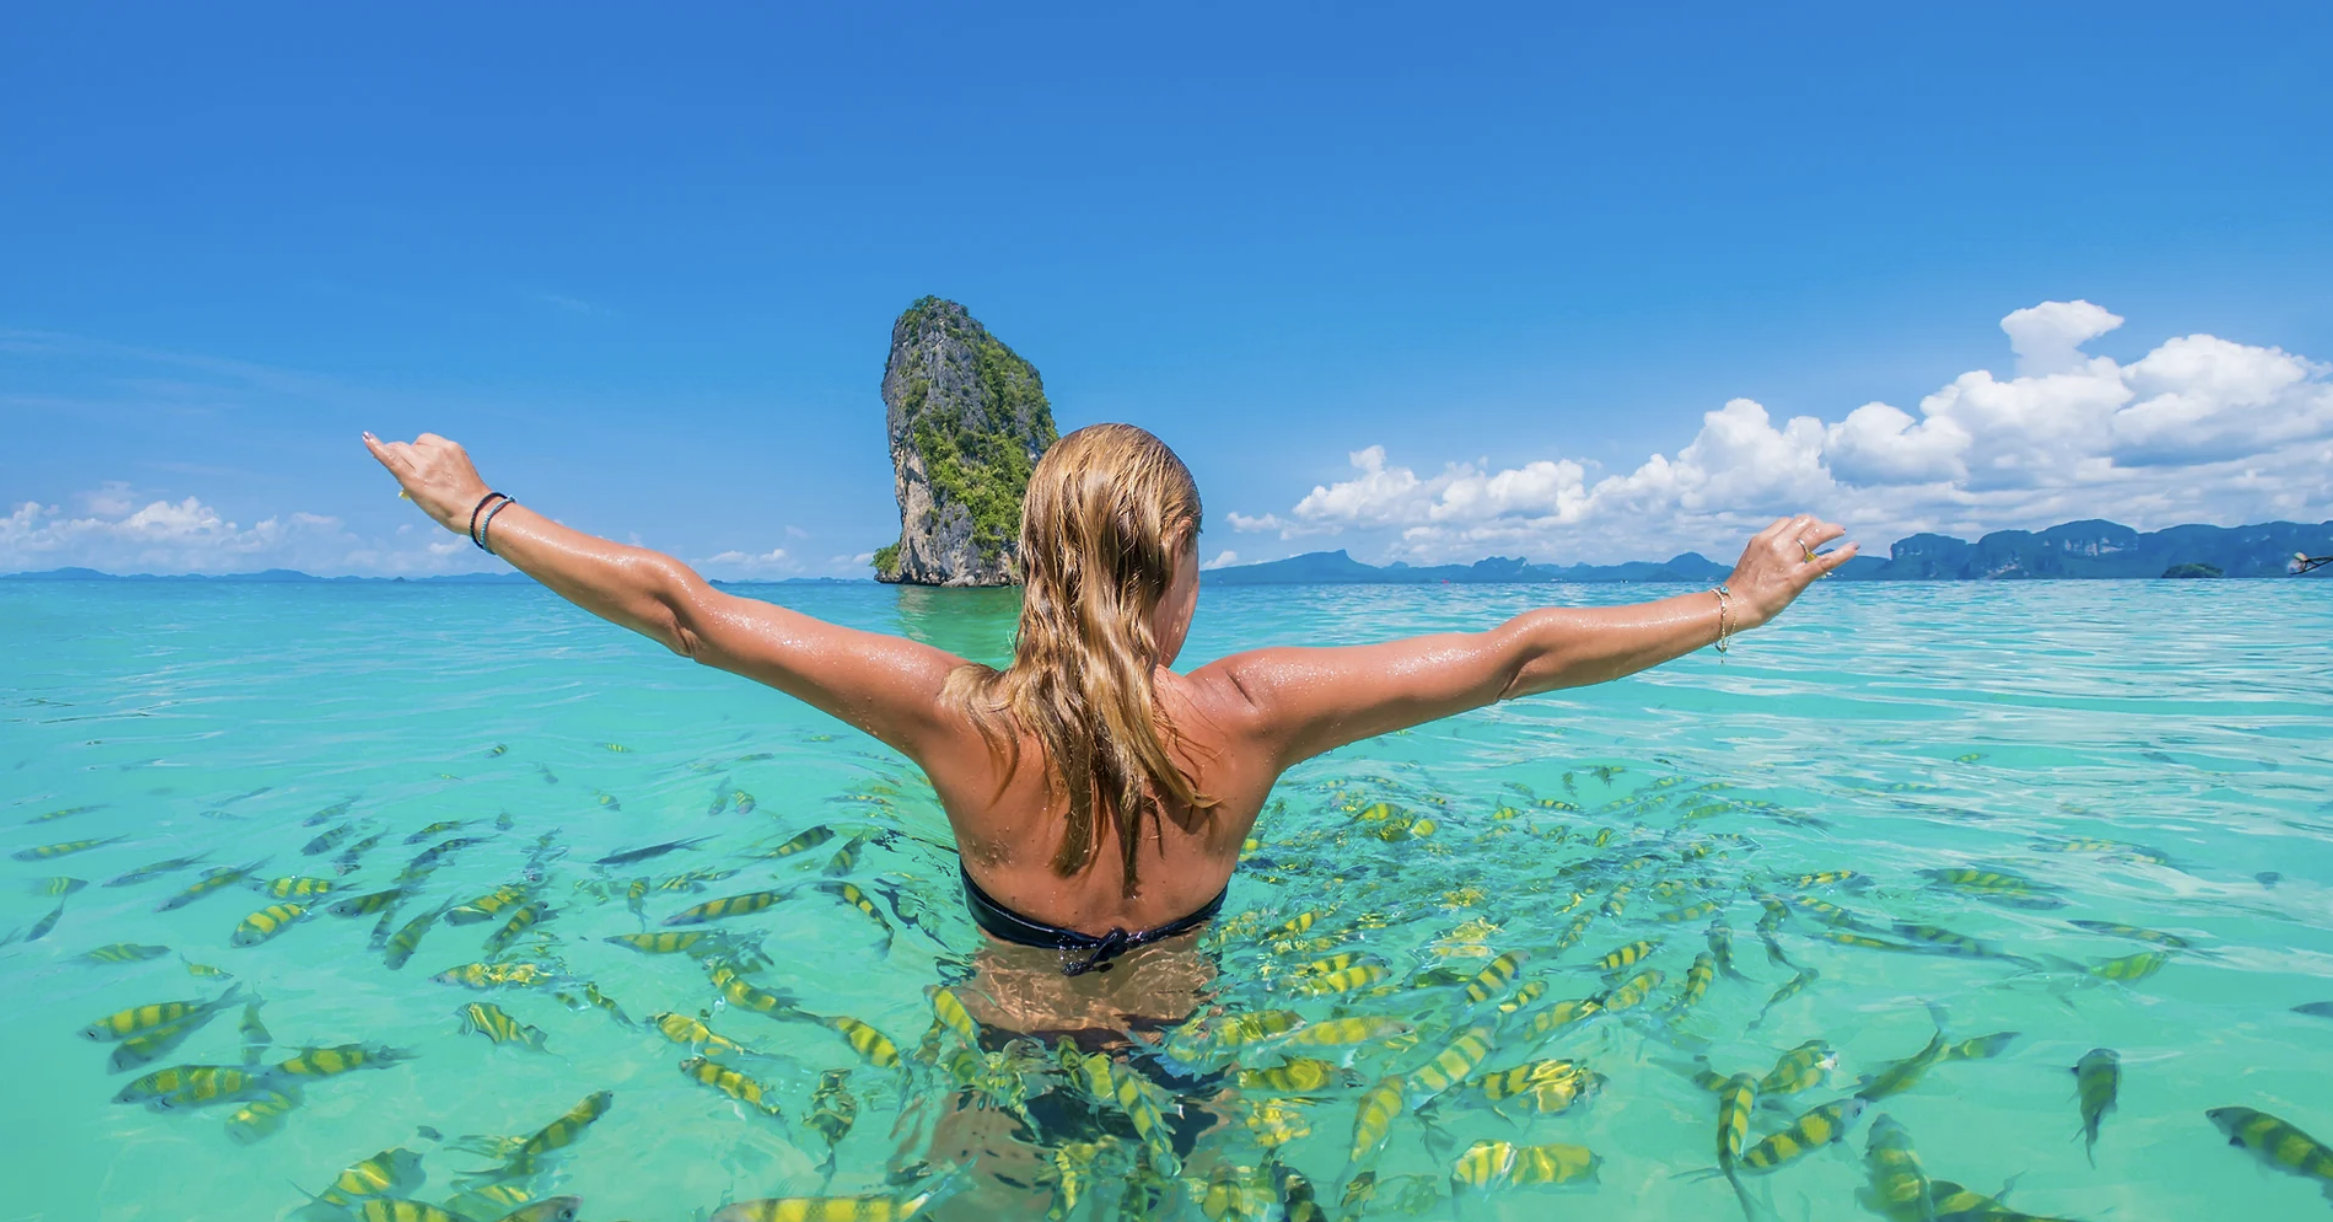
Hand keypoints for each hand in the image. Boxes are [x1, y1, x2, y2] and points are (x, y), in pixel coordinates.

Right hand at [362, 432, 493, 535]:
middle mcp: (426, 464)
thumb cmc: (444, 509)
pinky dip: (429, 446)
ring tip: (427, 465)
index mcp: (415, 480)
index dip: (377, 447)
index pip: (391, 458)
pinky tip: (436, 458)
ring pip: (416, 443)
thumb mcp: (418, 498)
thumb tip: (395, 461)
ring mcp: (441, 453)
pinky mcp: (453, 447)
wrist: (476, 508)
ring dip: (415, 450)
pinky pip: (431, 440)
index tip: (367, 437)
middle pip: (400, 448)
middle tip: (406, 463)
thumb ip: (405, 478)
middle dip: (398, 453)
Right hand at [1725, 514, 1857, 630]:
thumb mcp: (1752, 560)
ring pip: (1816, 534)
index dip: (1802, 524)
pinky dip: (1842, 553)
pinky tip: (1854, 547)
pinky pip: (1824, 561)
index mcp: (1763, 539)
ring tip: (1841, 532)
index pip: (1787, 522)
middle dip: (1818, 524)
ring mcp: (1787, 560)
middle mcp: (1775, 544)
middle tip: (1828, 531)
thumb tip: (1787, 553)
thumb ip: (1768, 552)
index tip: (1809, 531)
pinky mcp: (1797, 578)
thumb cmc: (1742, 588)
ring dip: (1832, 530)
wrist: (1735, 606)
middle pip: (1804, 522)